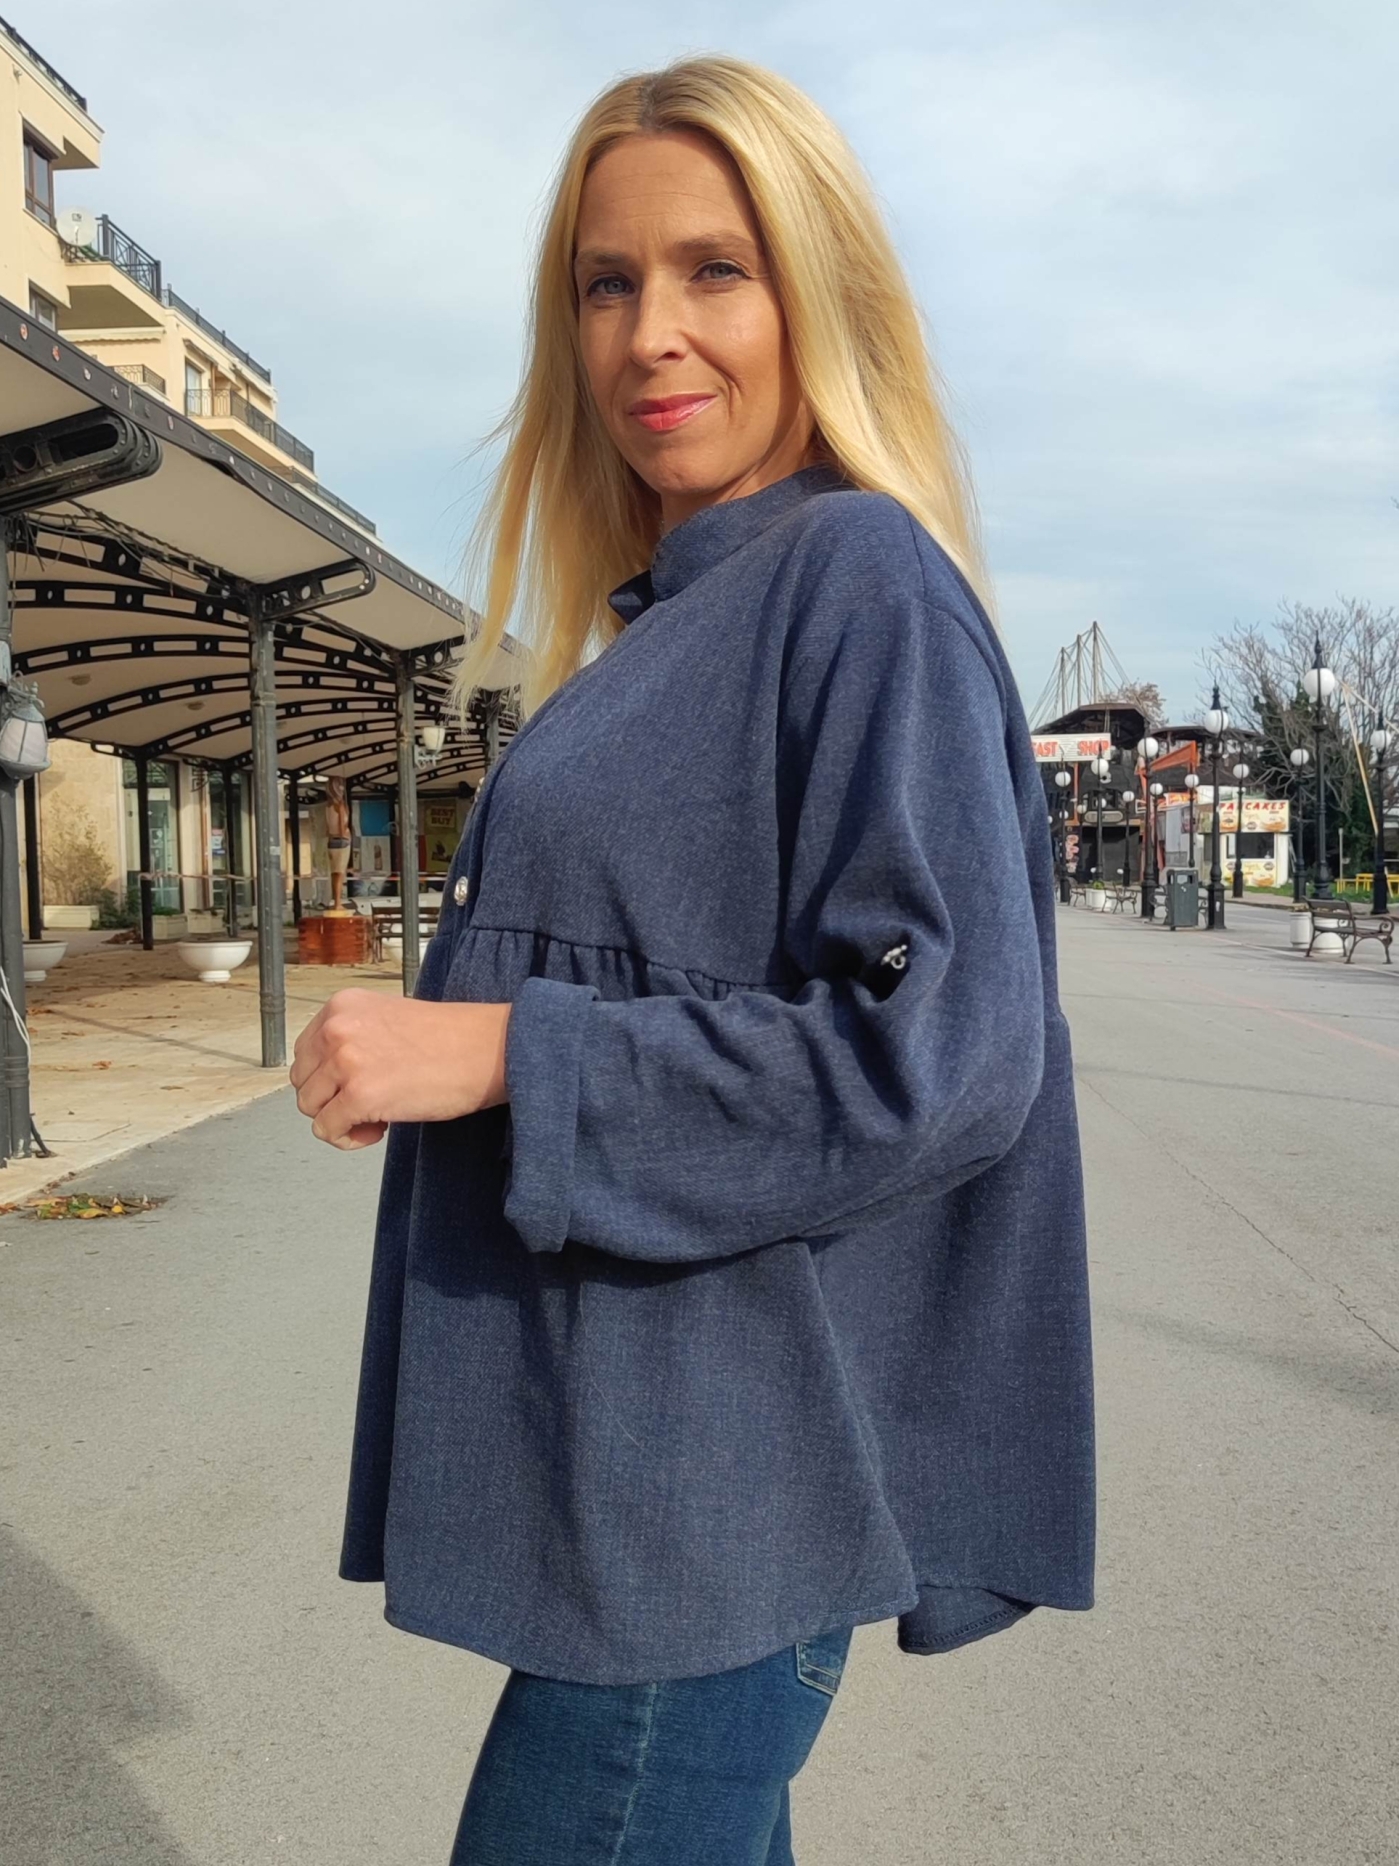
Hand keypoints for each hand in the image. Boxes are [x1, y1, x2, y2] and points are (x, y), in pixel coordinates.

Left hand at [290, 990, 510, 1149]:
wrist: (487, 1050)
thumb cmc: (449, 1039)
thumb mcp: (386, 1019)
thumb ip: (353, 1037)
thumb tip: (327, 1075)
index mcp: (342, 1006)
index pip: (305, 1051)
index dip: (327, 1076)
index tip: (357, 1083)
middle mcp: (337, 1029)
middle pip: (303, 1081)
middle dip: (331, 1099)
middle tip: (369, 1101)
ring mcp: (346, 1062)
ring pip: (310, 1108)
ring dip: (340, 1119)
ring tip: (376, 1116)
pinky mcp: (359, 1096)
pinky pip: (328, 1131)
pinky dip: (349, 1138)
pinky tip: (379, 1129)